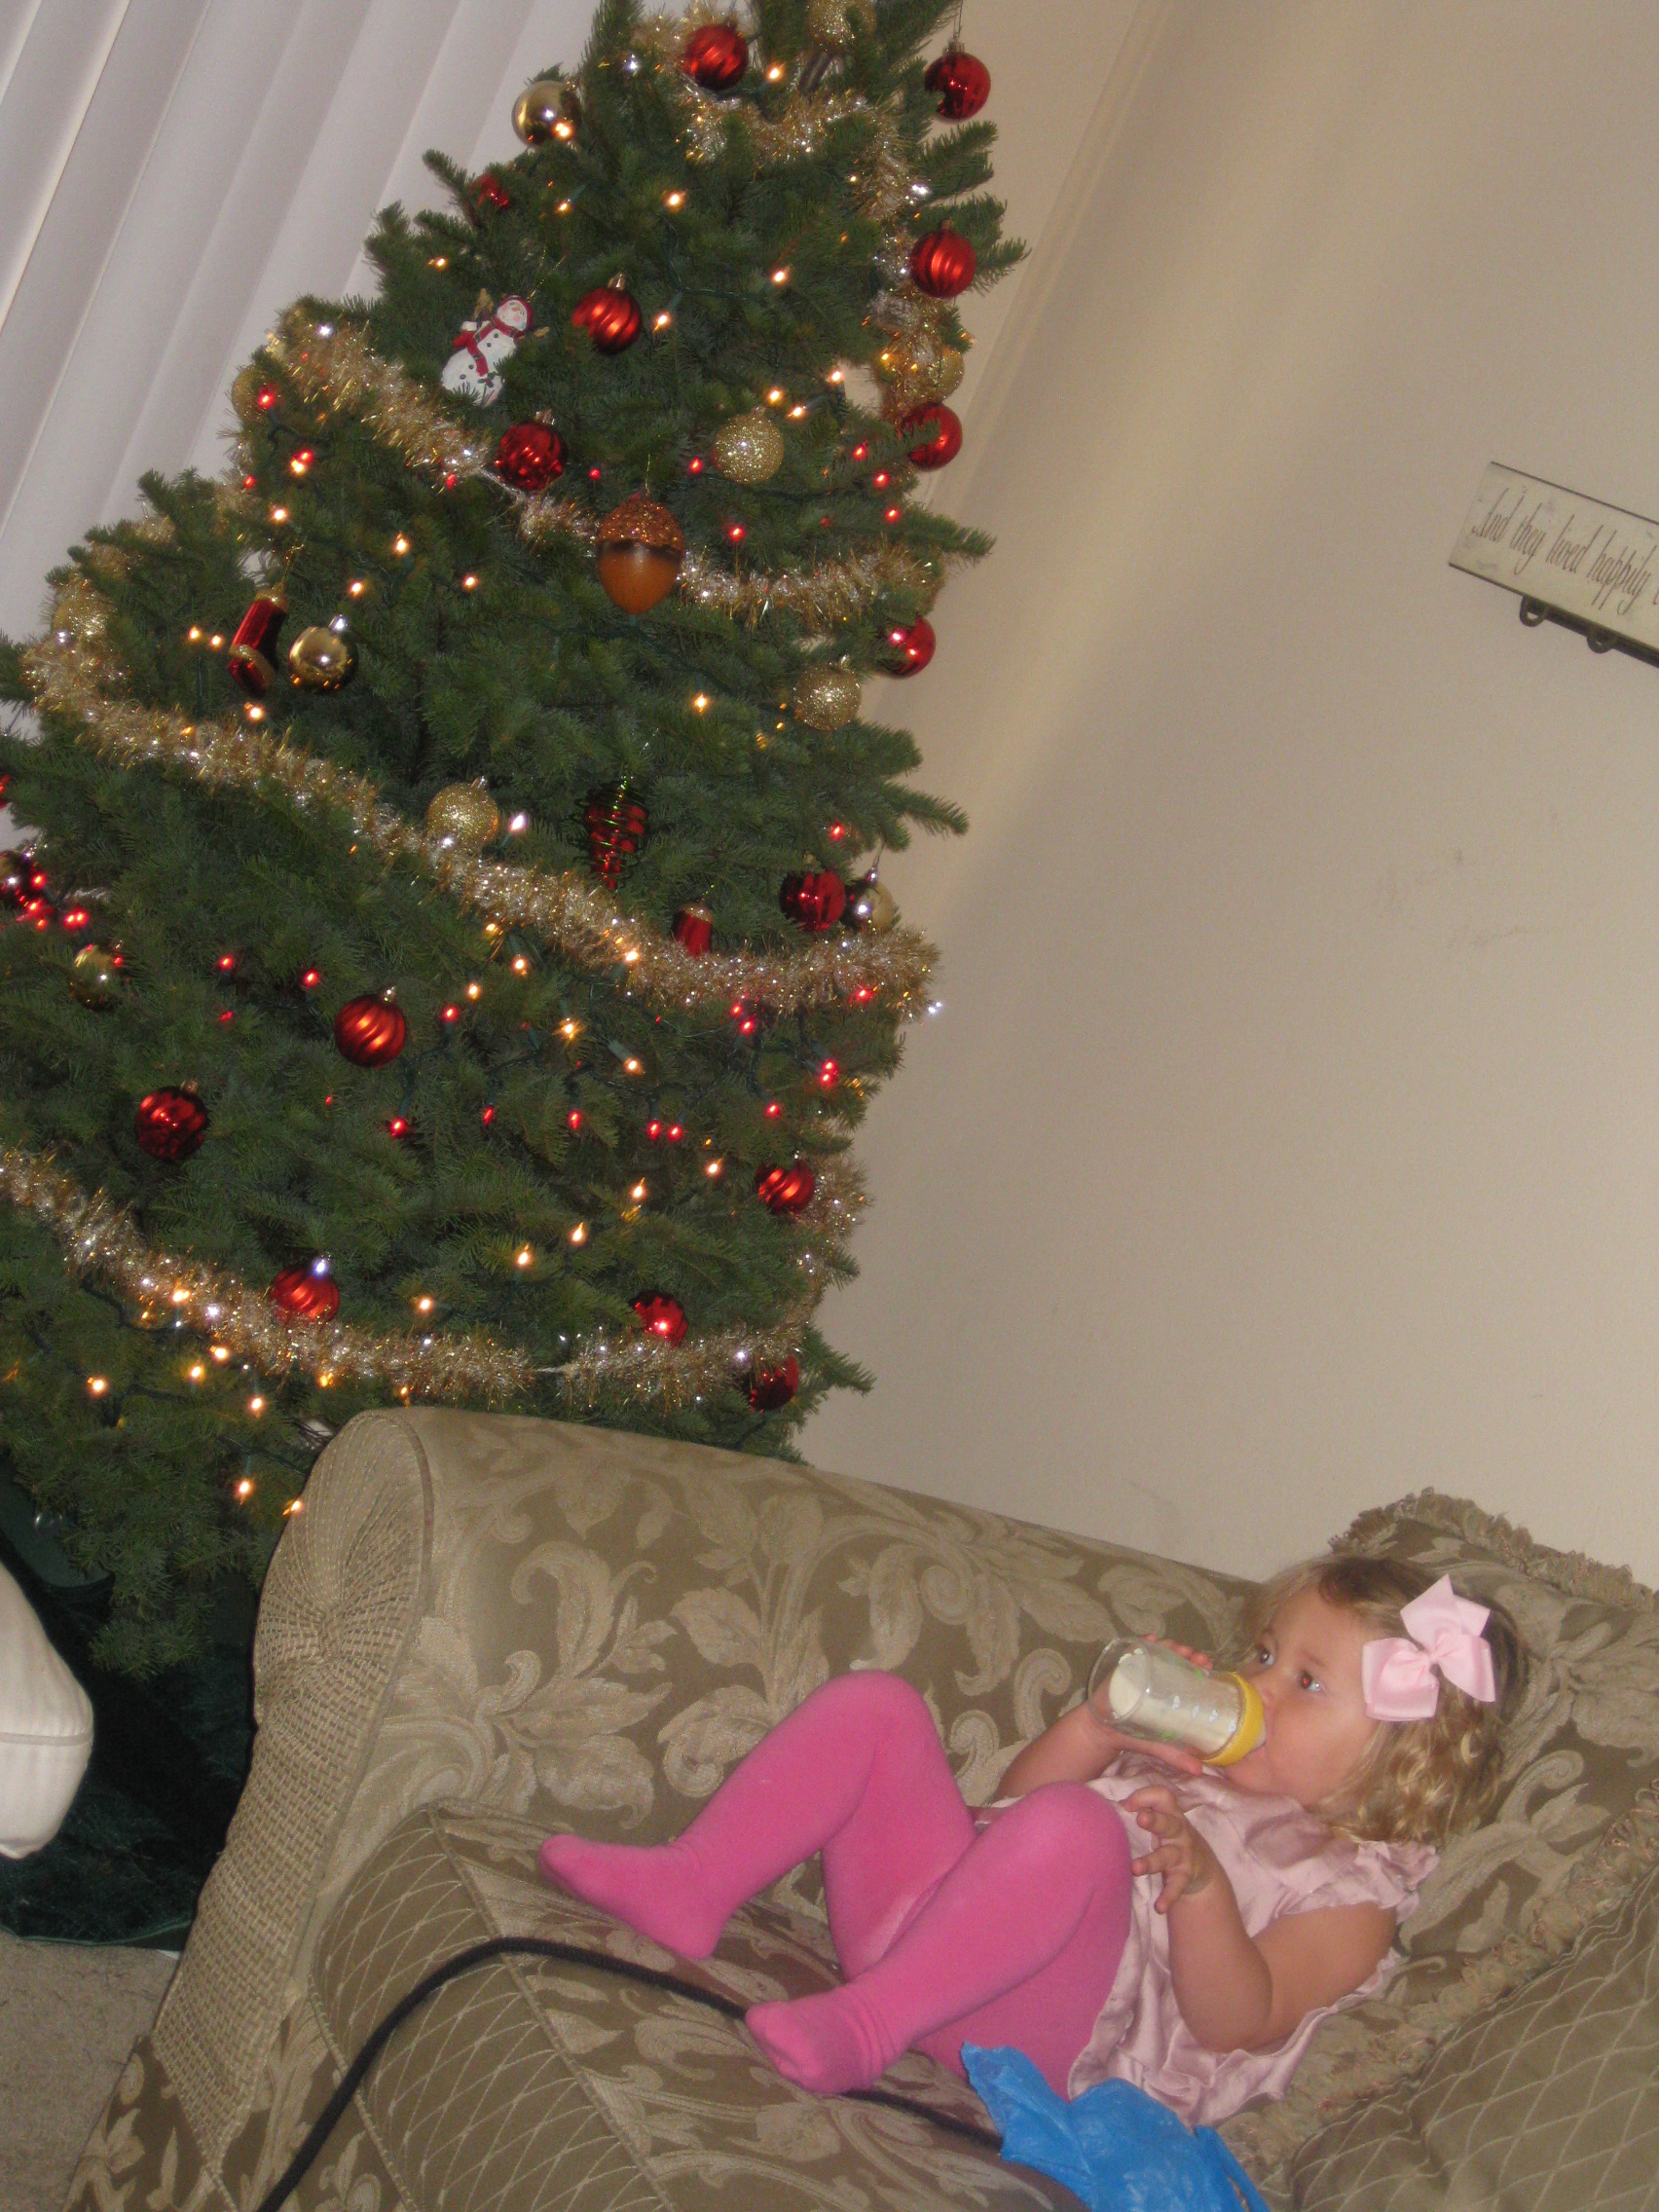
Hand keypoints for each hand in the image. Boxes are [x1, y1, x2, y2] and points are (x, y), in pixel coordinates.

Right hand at [1085, 1636, 1211, 1777]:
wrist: (1102, 1732)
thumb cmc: (1132, 1734)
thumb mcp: (1157, 1745)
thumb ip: (1175, 1755)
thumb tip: (1199, 1771)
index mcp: (1167, 1691)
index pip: (1186, 1673)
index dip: (1198, 1667)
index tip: (1208, 1666)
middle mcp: (1155, 1677)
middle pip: (1174, 1658)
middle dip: (1187, 1653)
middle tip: (1195, 1657)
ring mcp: (1139, 1669)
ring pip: (1158, 1651)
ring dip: (1170, 1645)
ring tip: (1178, 1647)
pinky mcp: (1122, 1667)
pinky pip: (1133, 1650)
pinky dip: (1142, 1642)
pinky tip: (1151, 1640)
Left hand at [1125, 1783, 1221, 1911]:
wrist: (1201, 1863)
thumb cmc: (1169, 1835)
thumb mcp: (1162, 1820)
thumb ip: (1142, 1810)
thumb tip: (1115, 1806)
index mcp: (1171, 1813)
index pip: (1163, 1796)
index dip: (1146, 1796)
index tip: (1127, 1805)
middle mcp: (1179, 1831)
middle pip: (1168, 1823)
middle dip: (1155, 1820)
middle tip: (1140, 1819)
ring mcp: (1183, 1854)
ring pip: (1167, 1856)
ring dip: (1151, 1862)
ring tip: (1134, 1868)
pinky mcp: (1185, 1876)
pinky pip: (1177, 1886)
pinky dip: (1168, 1896)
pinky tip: (1159, 1907)